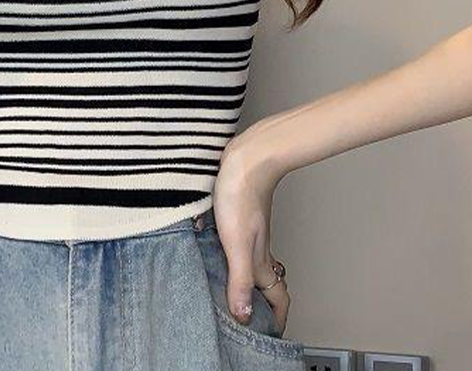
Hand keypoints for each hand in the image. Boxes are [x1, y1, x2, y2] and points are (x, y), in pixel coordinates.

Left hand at [211, 126, 289, 335]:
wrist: (246, 157)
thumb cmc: (241, 193)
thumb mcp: (236, 242)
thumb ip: (240, 278)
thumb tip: (243, 313)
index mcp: (259, 258)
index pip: (277, 295)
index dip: (277, 317)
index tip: (271, 333)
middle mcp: (257, 246)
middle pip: (265, 281)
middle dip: (261, 302)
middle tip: (250, 317)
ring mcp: (248, 229)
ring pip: (252, 261)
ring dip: (246, 278)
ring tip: (231, 290)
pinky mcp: (238, 213)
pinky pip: (237, 242)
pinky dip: (230, 254)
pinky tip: (212, 249)